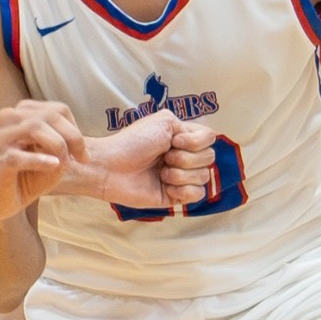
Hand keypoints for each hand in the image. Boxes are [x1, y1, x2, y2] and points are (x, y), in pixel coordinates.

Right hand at [0, 99, 81, 223]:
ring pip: (35, 127)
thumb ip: (65, 145)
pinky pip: (20, 155)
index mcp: (23, 113)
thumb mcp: (54, 158)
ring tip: (65, 165)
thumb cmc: (28, 177)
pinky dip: (40, 159)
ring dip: (58, 146)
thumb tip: (74, 144)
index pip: (58, 110)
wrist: (0, 202)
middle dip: (73, 137)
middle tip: (82, 160)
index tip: (83, 154)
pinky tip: (54, 165)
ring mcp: (1, 138)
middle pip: (50, 115)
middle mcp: (9, 118)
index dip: (76, 130)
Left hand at [80, 110, 217, 208]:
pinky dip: (183, 190)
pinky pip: (197, 195)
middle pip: (210, 158)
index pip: (210, 138)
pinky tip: (166, 186)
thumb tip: (203, 142)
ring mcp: (181, 178)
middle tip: (164, 157)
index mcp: (183, 138)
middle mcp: (184, 157)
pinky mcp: (175, 197)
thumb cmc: (132, 142)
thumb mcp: (164, 122)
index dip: (195, 141)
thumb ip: (190, 128)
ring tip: (161, 173)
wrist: (110, 167)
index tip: (174, 141)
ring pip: (204, 177)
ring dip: (180, 174)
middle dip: (186, 158)